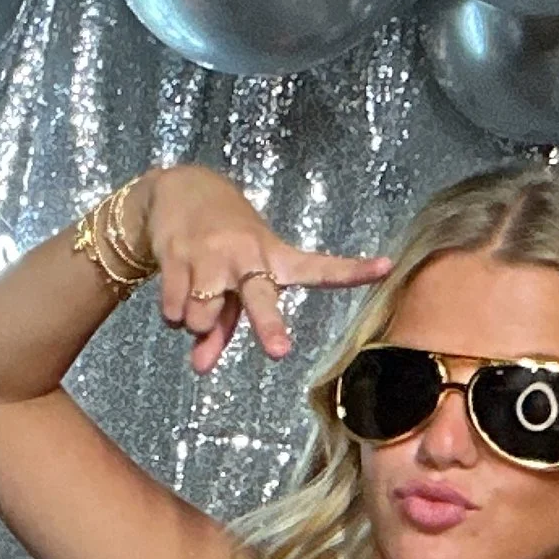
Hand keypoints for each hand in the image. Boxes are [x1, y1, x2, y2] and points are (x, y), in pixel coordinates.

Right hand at [139, 164, 389, 373]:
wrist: (177, 189)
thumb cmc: (219, 245)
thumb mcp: (232, 283)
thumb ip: (221, 330)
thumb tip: (200, 368)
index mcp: (274, 258)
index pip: (318, 269)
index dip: (352, 271)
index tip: (386, 266)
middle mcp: (248, 255)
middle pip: (260, 299)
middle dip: (269, 326)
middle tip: (279, 352)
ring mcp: (213, 254)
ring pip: (201, 317)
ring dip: (193, 322)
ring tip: (194, 296)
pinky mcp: (178, 253)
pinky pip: (174, 311)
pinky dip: (172, 314)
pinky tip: (176, 289)